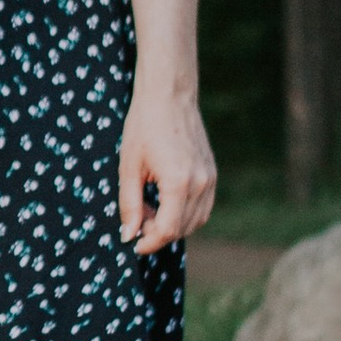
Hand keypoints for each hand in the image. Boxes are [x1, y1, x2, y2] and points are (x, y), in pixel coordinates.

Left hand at [118, 82, 215, 251]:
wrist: (169, 97)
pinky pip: (202, 207)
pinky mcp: (212, 174)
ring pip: (195, 221)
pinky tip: (163, 201)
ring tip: (148, 208)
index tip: (133, 243)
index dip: (149, 242)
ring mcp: (210, 179)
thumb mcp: (128, 167)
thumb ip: (129, 204)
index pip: (168, 230)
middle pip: (182, 229)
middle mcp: (200, 184)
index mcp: (178, 182)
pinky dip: (184, 214)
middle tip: (136, 219)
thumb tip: (128, 236)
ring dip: (171, 225)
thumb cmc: (144, 126)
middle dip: (157, 233)